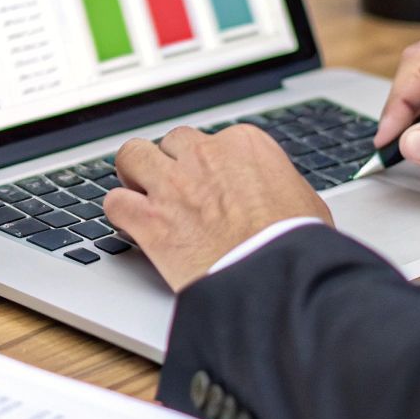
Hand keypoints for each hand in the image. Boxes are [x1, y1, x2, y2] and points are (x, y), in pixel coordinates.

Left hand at [105, 125, 331, 291]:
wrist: (277, 279)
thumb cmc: (297, 245)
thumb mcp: (304, 201)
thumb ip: (276, 184)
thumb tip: (274, 191)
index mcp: (244, 145)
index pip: (209, 139)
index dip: (206, 163)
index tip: (207, 182)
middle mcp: (204, 156)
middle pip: (171, 143)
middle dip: (171, 164)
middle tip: (174, 188)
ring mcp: (172, 184)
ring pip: (132, 156)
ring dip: (134, 174)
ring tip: (140, 192)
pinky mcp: (149, 219)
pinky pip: (115, 202)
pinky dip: (120, 212)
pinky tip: (130, 223)